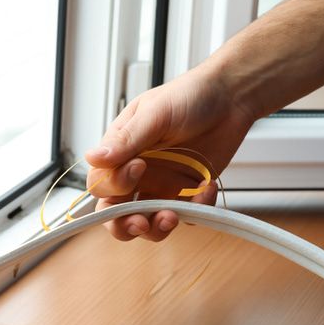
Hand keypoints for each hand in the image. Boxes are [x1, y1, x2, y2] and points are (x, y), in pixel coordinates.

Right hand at [85, 65, 254, 241]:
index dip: (114, 185)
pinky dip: (195, 210)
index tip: (139, 167)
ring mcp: (162, 185)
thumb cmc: (189, 96)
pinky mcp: (187, 193)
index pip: (101, 183)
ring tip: (173, 216)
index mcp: (121, 152)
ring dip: (157, 228)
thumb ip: (126, 140)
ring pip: (147, 222)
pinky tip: (206, 189)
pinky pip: (185, 215)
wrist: (231, 99)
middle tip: (141, 223)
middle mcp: (138, 173)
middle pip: (116, 212)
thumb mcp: (155, 114)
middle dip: (124, 224)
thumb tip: (93, 158)